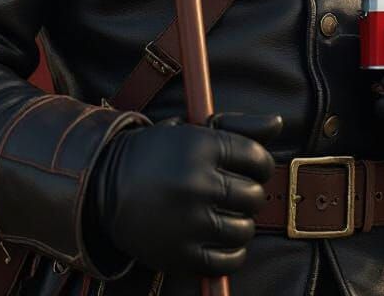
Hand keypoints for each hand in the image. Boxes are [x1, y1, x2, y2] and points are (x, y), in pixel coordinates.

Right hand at [86, 112, 280, 276]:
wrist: (102, 185)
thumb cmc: (156, 153)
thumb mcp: (192, 130)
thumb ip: (239, 126)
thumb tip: (280, 123)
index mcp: (201, 145)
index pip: (257, 157)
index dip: (260, 164)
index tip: (251, 168)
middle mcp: (198, 182)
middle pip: (253, 194)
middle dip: (248, 193)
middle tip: (231, 191)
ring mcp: (190, 220)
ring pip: (244, 228)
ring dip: (239, 222)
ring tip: (222, 214)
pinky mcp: (181, 253)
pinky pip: (229, 259)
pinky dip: (231, 252)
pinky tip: (218, 238)